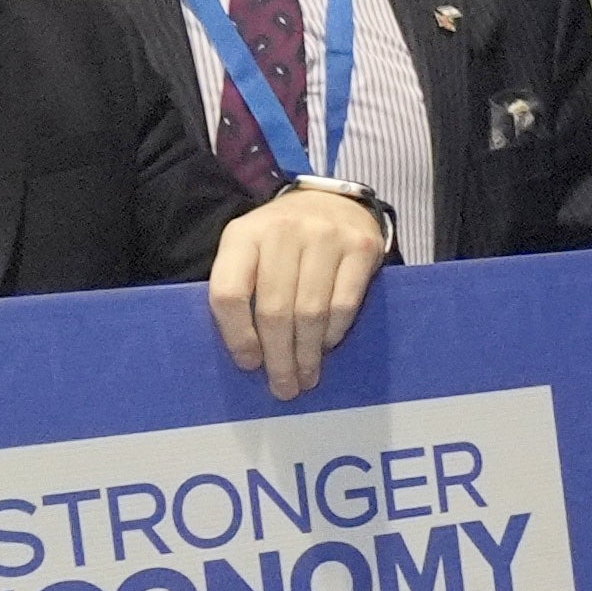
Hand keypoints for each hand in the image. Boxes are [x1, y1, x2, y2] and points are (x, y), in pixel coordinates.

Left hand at [207, 189, 387, 397]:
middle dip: (279, 357)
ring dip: (308, 353)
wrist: (333, 203)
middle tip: (284, 387)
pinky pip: (345, 304)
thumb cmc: (283, 241)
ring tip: (306, 377)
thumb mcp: (250, 253)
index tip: (249, 364)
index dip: (237, 335)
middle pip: (275, 308)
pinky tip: (327, 345)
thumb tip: (250, 356)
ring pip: (311, 311)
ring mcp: (326, 237)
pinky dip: (334, 332)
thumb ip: (242, 290)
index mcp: (243, 235)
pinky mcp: (362, 247)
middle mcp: (283, 231)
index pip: (229, 292)